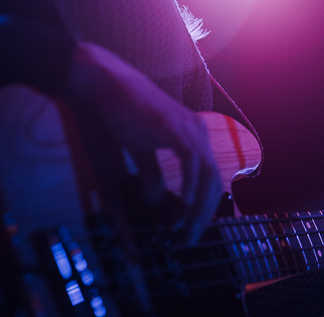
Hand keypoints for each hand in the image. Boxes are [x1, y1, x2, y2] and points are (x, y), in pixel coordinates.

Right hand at [66, 41, 221, 244]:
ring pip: (207, 175)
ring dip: (196, 207)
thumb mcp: (141, 149)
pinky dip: (190, 186)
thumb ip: (152, 174)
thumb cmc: (124, 113)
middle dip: (204, 214)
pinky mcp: (175, 127)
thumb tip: (156, 201)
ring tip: (183, 229)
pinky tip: (184, 205)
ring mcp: (189, 128)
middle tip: (190, 238)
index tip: (192, 230)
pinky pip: (192, 162)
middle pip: (214, 180)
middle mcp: (198, 131)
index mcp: (194, 135)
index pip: (211, 177)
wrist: (108, 85)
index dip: (205, 207)